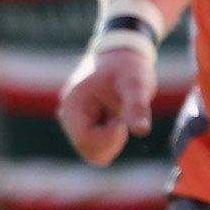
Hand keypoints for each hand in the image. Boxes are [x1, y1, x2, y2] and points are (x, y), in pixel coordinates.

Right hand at [58, 47, 157, 165]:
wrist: (122, 57)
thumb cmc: (128, 68)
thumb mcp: (136, 84)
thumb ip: (137, 107)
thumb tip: (141, 131)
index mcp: (74, 103)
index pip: (85, 140)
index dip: (109, 138)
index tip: (121, 120)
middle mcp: (68, 114)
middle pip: (88, 149)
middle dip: (111, 140)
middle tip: (120, 116)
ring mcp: (74, 121)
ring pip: (93, 152)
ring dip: (112, 140)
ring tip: (117, 114)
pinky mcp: (83, 124)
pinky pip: (97, 147)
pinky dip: (111, 139)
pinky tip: (116, 119)